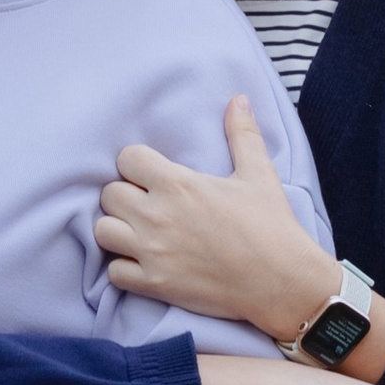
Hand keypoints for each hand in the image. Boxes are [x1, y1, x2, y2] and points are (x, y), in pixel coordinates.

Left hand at [97, 96, 337, 340]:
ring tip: (137, 231)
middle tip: (145, 203)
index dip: (137, 164)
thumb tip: (238, 99)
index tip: (151, 174)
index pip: (127, 158)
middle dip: (125, 195)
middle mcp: (157, 216)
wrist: (282, 282)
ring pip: (102, 232)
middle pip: (109, 194)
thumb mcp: (259, 174)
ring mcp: (152, 252)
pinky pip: (114, 272)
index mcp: (178, 184)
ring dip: (117, 229)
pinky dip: (123, 267)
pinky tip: (142, 262)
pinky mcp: (153, 284)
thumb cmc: (272, 226)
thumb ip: (242, 134)